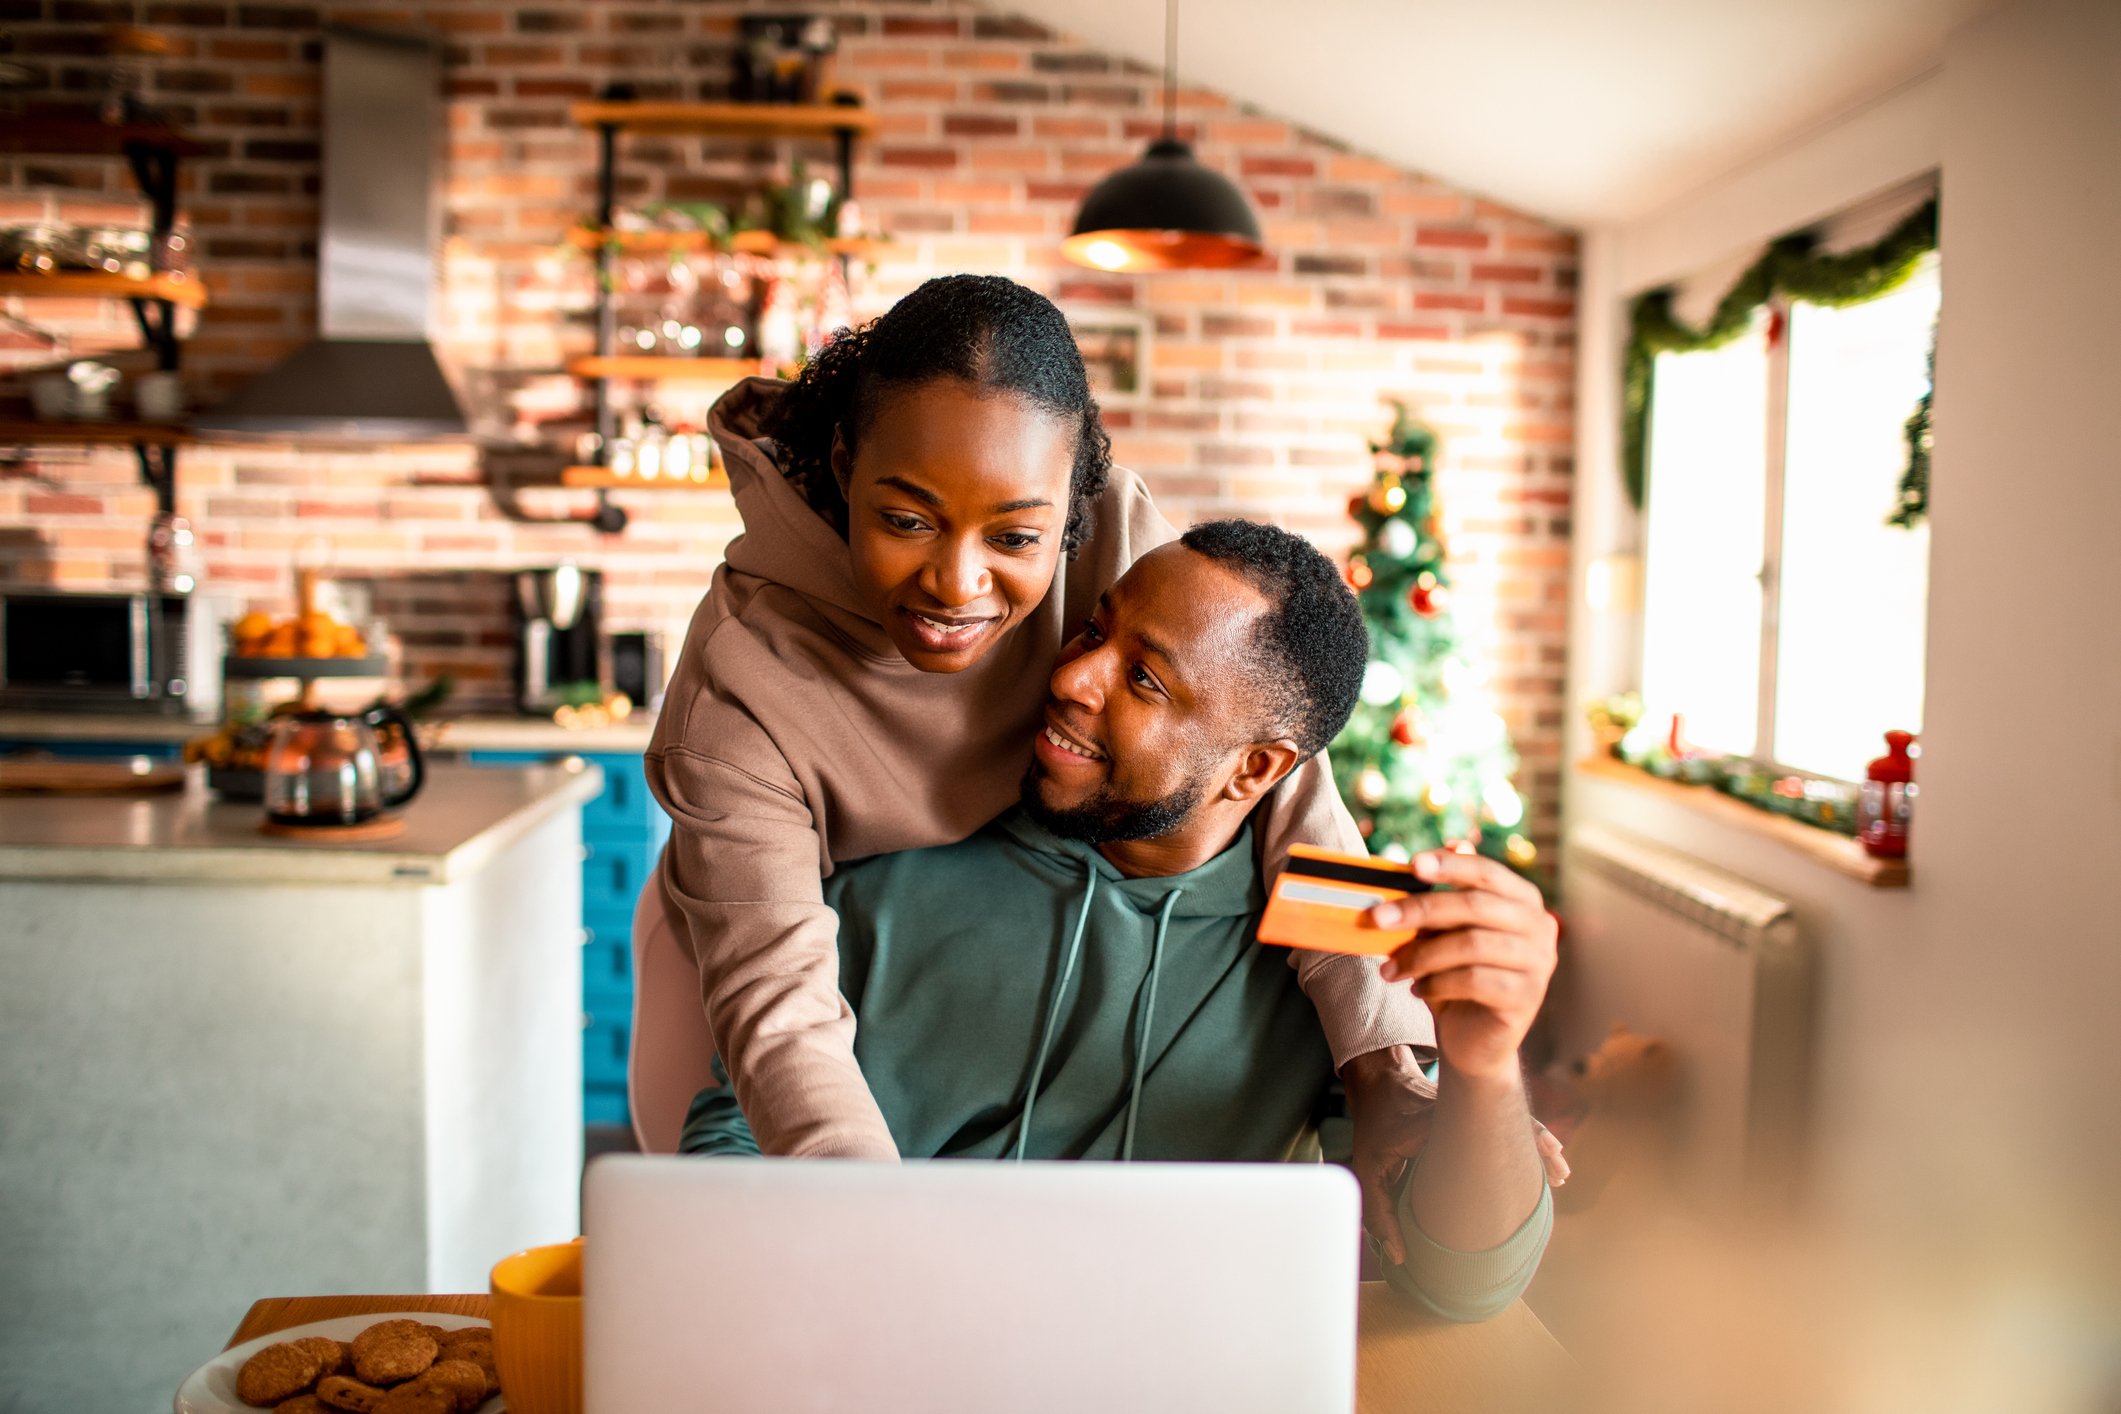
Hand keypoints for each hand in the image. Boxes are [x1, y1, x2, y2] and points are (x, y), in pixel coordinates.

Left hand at [1341, 1047, 1569, 1265]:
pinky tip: (1549, 1154)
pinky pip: (1507, 1121)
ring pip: (1513, 1122)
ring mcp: (1471, 1106)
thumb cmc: (1375, 1128)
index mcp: (1436, 1125)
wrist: (1381, 1081)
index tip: (1530, 1170)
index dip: (1507, 1152)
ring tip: (1561, 1173)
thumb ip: (1379, 1213)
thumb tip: (1402, 1258)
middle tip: (1561, 1174)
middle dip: (1536, 1146)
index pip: (1476, 1138)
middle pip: (1506, 1124)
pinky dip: (1529, 1136)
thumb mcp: (1366, 1168)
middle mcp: (1460, 1111)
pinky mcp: (1475, 1108)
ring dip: (1538, 1143)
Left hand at [1368, 851, 1558, 1080]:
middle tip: (1378, 918)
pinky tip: (1419, 990)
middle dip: (1421, 909)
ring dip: (1421, 955)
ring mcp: (1538, 963)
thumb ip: (1439, 901)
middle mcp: (1539, 926)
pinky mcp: (1526, 997)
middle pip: (1476, 906)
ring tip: (1392, 969)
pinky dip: (1437, 983)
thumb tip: (1418, 862)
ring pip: (1472, 945)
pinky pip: (1474, 980)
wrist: (1473, 1040)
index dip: (1451, 865)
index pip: (1488, 872)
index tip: (1413, 864)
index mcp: (1522, 899)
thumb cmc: (1457, 976)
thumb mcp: (1444, 934)